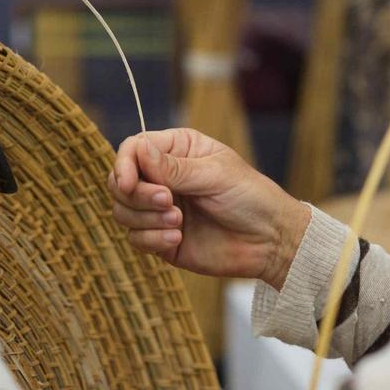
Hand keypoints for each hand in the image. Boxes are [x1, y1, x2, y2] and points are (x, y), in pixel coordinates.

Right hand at [110, 128, 309, 289]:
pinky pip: (135, 239)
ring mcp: (160, 209)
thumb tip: (138, 150)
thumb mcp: (215, 175)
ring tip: (178, 223)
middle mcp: (163, 178)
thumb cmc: (251, 197)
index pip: (133, 149)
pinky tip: (178, 239)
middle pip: (120, 182)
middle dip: (137, 195)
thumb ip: (174, 167)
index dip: (124, 164)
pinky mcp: (161, 239)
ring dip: (145, 218)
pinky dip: (151, 239)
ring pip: (122, 211)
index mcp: (177, 151)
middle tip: (168, 202)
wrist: (270, 241)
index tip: (129, 182)